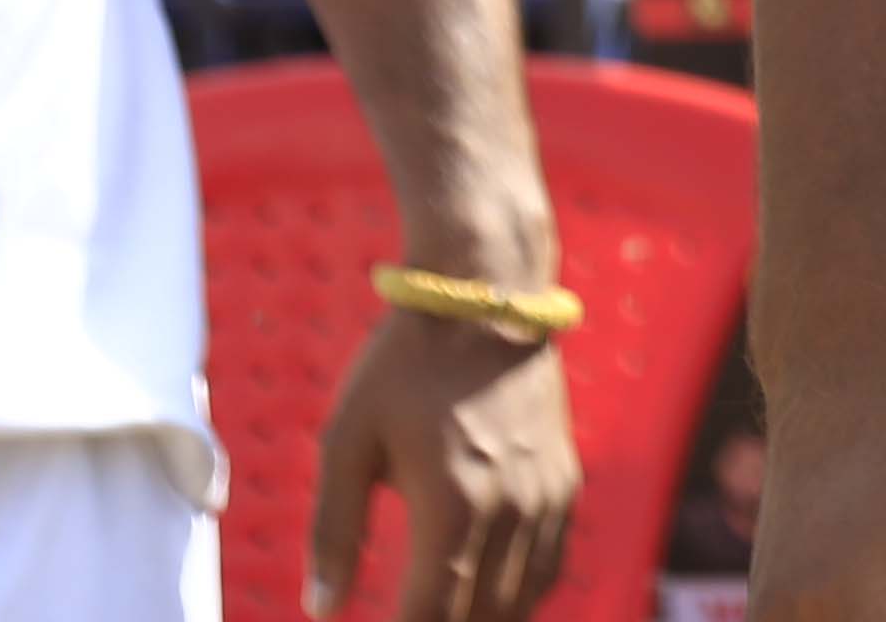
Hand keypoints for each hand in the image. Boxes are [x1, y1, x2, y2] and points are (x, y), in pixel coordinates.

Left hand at [312, 304, 579, 621]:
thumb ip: (332, 530)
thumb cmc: (404, 364)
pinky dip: (520, 598)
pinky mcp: (564, 481)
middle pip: (480, 619)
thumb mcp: (348, 439)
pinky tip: (489, 602)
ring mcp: (545, 498)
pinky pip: (549, 566)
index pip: (430, 615)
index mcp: (452, 506)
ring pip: (521, 601)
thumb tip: (321, 607)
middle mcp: (509, 511)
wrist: (485, 296)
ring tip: (444, 617)